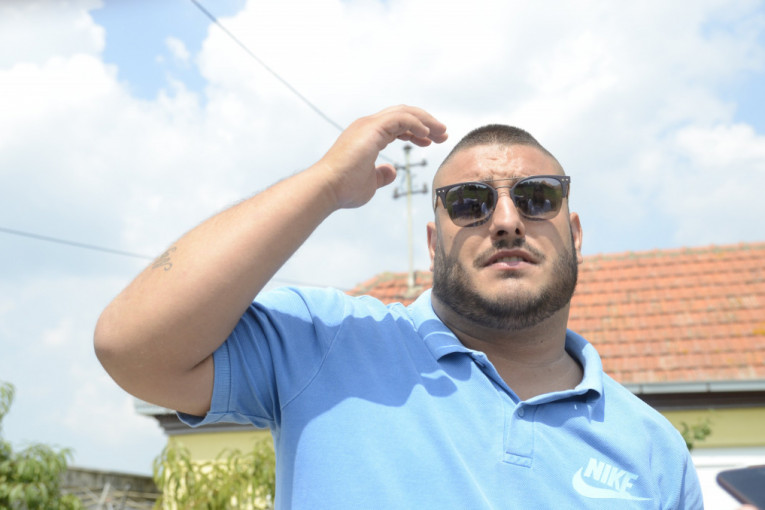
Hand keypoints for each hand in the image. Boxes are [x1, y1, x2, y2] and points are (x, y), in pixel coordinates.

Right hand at [315, 105, 447, 208]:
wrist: (326, 189)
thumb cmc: (343, 189)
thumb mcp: (370, 182)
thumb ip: (381, 175)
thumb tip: (392, 171)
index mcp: (367, 135)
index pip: (397, 125)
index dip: (416, 131)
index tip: (431, 142)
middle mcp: (367, 126)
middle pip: (403, 114)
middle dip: (426, 123)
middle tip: (443, 134)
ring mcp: (368, 125)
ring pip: (405, 112)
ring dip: (426, 121)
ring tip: (442, 133)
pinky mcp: (372, 128)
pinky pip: (401, 118)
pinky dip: (417, 124)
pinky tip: (428, 136)